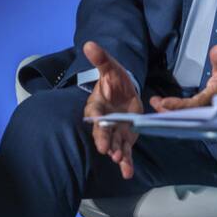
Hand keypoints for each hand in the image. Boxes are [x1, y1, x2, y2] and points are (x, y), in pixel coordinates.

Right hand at [81, 41, 142, 178]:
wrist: (126, 91)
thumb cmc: (115, 80)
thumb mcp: (111, 68)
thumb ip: (101, 59)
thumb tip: (89, 44)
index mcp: (97, 106)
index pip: (95, 114)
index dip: (97, 121)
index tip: (99, 125)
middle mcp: (104, 122)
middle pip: (103, 133)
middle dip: (105, 140)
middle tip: (107, 150)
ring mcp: (115, 132)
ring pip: (114, 144)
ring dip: (116, 153)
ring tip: (119, 160)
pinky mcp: (125, 139)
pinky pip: (125, 152)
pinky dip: (126, 163)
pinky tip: (127, 173)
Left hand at [150, 44, 216, 111]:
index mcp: (214, 99)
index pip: (193, 105)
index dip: (178, 105)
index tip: (163, 102)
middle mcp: (210, 111)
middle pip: (186, 116)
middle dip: (168, 112)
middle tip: (153, 102)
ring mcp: (208, 115)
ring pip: (187, 118)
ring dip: (170, 113)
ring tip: (156, 104)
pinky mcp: (206, 115)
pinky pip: (190, 117)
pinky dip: (177, 113)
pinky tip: (165, 108)